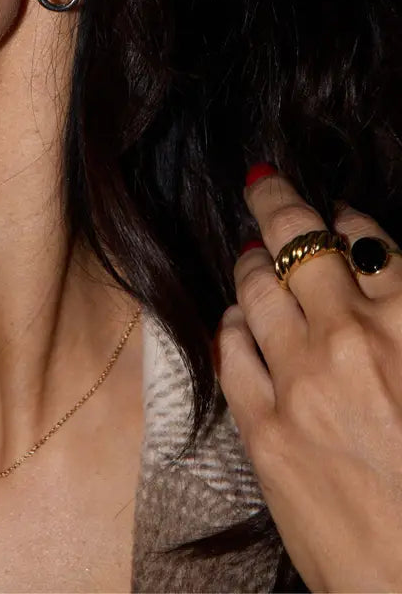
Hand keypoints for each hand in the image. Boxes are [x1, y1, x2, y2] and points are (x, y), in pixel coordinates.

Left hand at [215, 167, 401, 591]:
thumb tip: (381, 268)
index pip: (369, 242)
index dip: (347, 219)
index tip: (336, 211)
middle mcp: (351, 341)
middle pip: (299, 245)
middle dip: (276, 201)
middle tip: (261, 182)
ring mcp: (299, 383)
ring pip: (255, 289)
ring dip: (251, 262)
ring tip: (249, 251)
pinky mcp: (262, 428)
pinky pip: (230, 349)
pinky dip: (231, 324)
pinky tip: (236, 318)